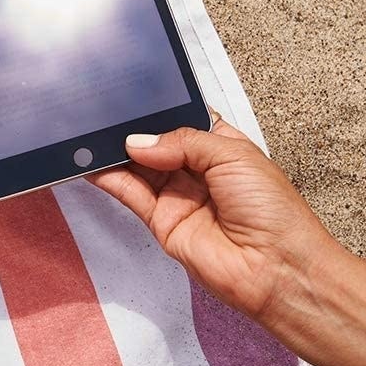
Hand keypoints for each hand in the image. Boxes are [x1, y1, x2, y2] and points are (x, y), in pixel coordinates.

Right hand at [87, 112, 336, 319]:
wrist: (276, 269)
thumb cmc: (272, 210)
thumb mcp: (233, 156)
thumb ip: (182, 141)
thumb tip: (138, 142)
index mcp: (220, 146)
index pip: (181, 119)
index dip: (159, 109)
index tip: (131, 96)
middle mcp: (196, 169)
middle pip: (155, 143)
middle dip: (132, 130)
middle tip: (105, 115)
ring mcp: (177, 195)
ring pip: (137, 167)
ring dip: (115, 153)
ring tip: (90, 136)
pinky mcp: (160, 221)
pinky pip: (130, 194)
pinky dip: (109, 178)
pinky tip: (92, 164)